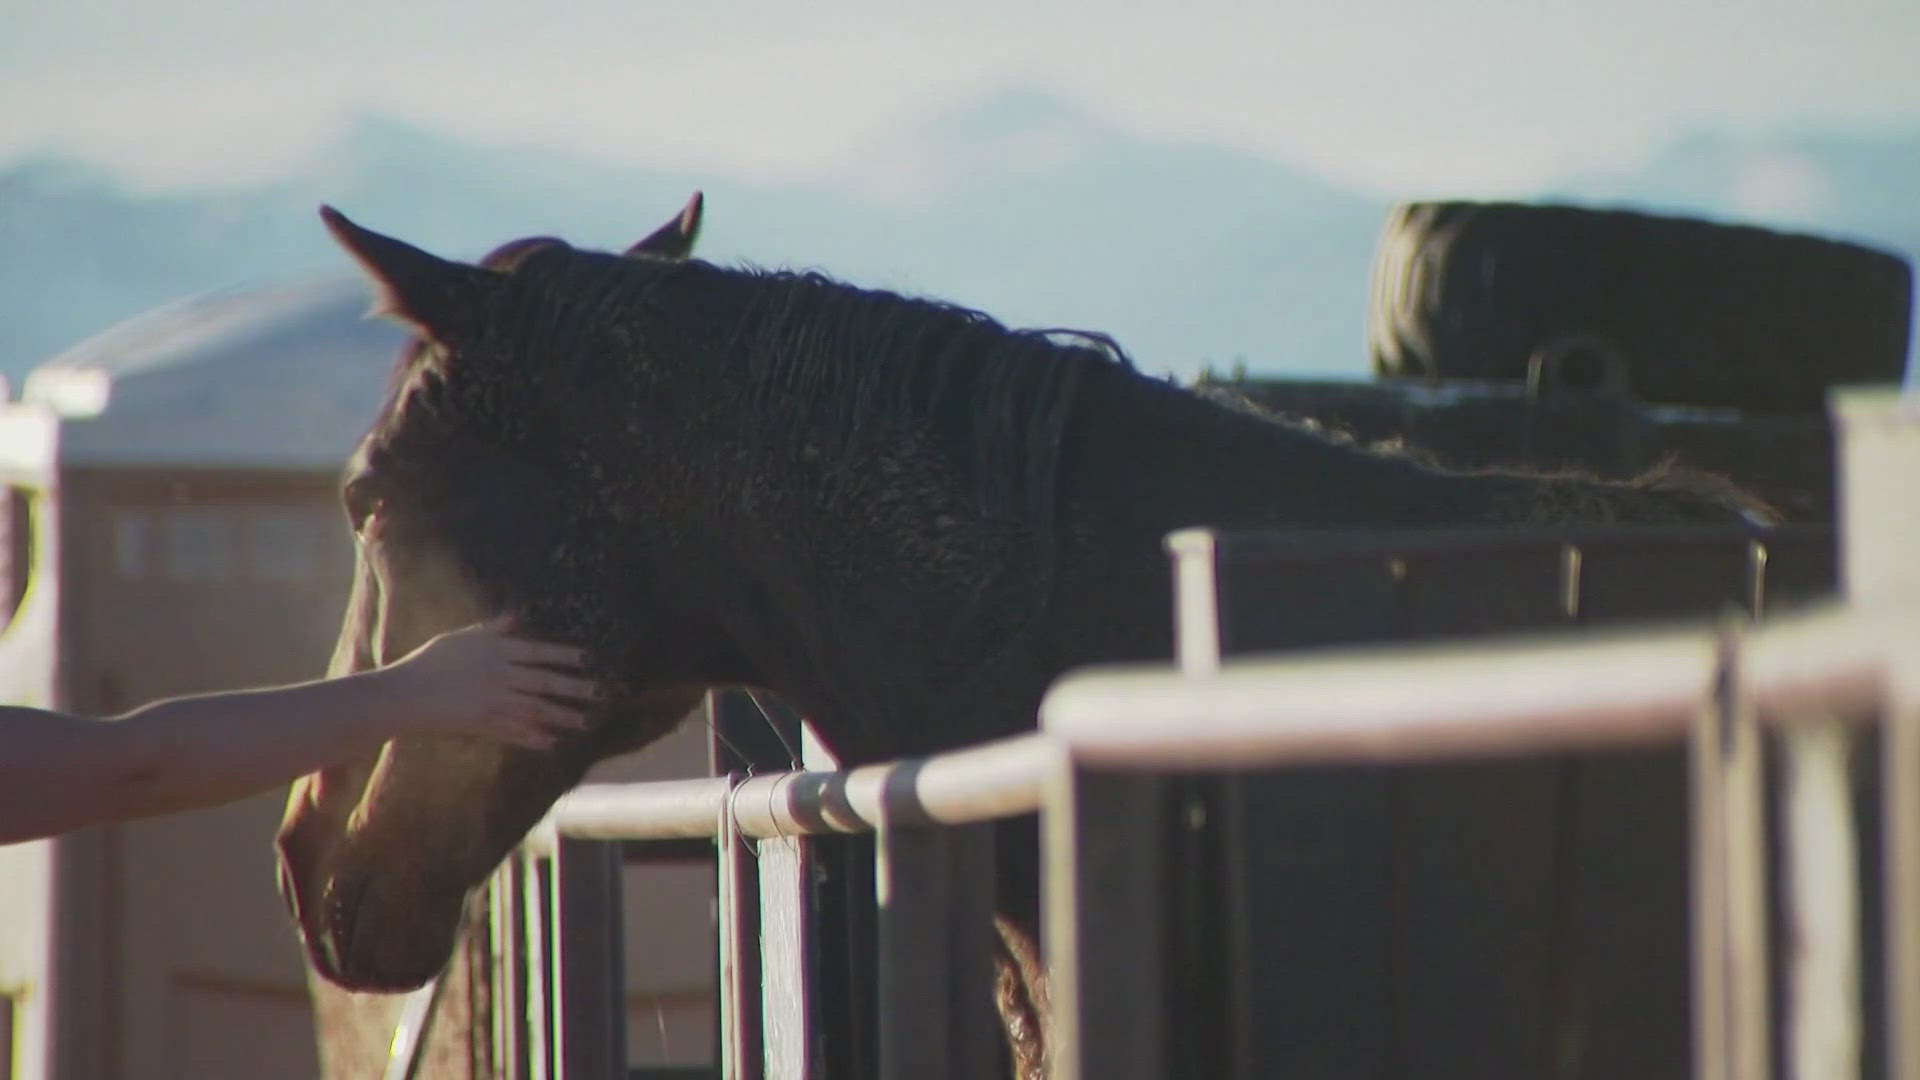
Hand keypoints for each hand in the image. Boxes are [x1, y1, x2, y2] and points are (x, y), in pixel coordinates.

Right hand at [377, 619, 597, 747]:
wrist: (404, 694)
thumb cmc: (429, 661)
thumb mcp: (461, 637)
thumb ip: (493, 629)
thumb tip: (519, 616)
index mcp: (495, 652)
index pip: (538, 652)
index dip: (565, 656)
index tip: (588, 659)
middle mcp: (500, 675)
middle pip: (545, 682)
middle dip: (574, 688)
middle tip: (600, 693)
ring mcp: (492, 701)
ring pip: (536, 708)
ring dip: (562, 715)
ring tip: (585, 721)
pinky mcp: (483, 724)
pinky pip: (515, 732)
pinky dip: (534, 737)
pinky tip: (552, 742)